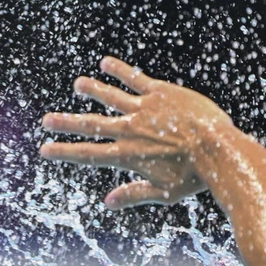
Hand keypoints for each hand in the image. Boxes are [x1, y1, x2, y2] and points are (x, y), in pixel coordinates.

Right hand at [39, 56, 237, 209]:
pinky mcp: (161, 93)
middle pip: (91, 125)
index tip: (45, 150)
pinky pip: (135, 78)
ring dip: (92, 89)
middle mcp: (130, 131)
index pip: (88, 154)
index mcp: (128, 155)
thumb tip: (107, 202)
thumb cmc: (196, 177)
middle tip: (46, 120)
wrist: (220, 150)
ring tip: (78, 84)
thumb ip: (134, 195)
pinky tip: (106, 63)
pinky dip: (118, 70)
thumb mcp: (164, 193)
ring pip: (110, 96)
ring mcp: (144, 109)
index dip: (65, 152)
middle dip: (66, 123)